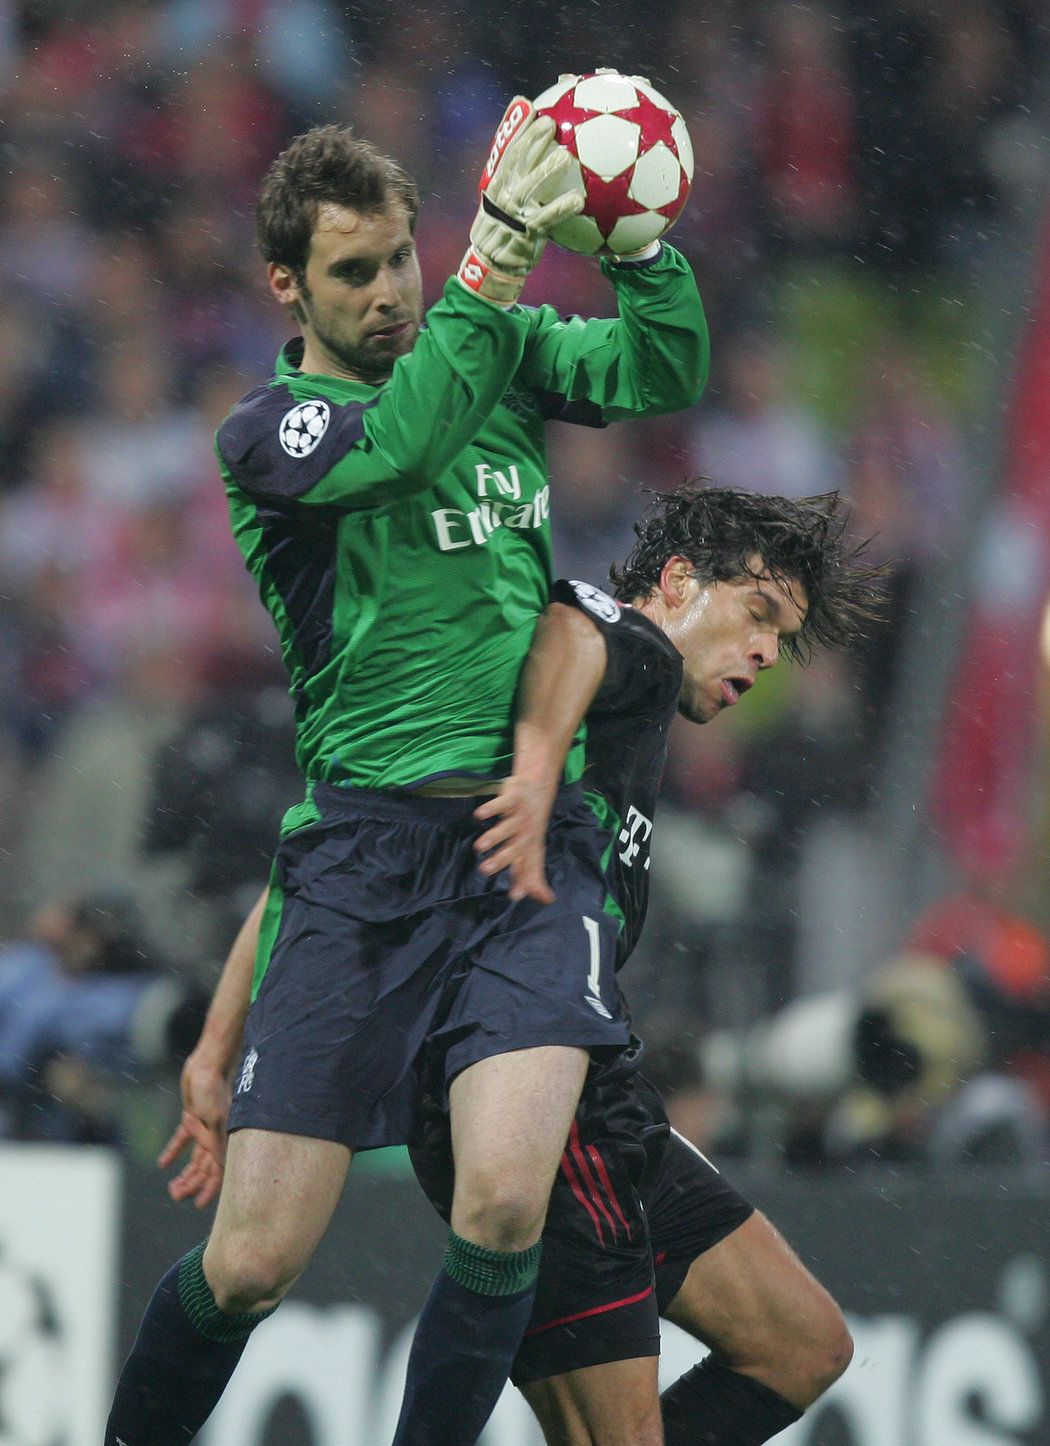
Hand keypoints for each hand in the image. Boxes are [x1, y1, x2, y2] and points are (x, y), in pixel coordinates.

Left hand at [157, 1051, 231, 1208]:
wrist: (207, 1064)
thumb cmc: (215, 1090)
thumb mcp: (215, 1119)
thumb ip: (217, 1144)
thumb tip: (218, 1168)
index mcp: (225, 1139)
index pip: (219, 1172)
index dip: (210, 1190)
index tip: (198, 1205)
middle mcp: (216, 1137)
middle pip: (205, 1168)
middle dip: (192, 1184)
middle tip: (176, 1196)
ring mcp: (204, 1128)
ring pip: (194, 1158)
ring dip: (184, 1173)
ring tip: (171, 1187)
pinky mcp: (192, 1117)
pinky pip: (182, 1140)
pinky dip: (173, 1152)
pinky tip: (163, 1164)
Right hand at [458, 97, 582, 304]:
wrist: (491, 265)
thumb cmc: (504, 229)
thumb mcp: (503, 203)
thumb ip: (519, 179)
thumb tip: (543, 157)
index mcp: (498, 185)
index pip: (507, 151)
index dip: (518, 129)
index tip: (531, 107)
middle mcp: (503, 196)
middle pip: (517, 163)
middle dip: (532, 141)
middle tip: (551, 122)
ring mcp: (514, 214)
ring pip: (530, 188)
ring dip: (547, 171)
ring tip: (565, 156)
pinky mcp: (526, 233)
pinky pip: (547, 219)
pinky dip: (562, 208)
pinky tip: (579, 200)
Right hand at [473, 774, 557, 903]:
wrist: (539, 786)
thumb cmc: (530, 825)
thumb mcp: (532, 849)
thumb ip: (529, 875)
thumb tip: (538, 899)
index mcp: (531, 846)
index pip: (529, 867)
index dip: (524, 881)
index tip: (514, 896)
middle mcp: (527, 832)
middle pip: (516, 848)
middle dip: (501, 859)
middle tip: (484, 870)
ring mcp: (521, 814)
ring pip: (508, 827)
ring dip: (495, 836)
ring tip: (480, 846)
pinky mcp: (514, 796)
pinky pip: (503, 802)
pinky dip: (492, 808)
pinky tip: (480, 815)